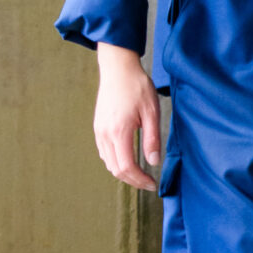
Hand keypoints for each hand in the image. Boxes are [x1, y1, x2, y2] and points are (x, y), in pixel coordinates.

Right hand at [94, 42, 161, 189]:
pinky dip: (115, 161)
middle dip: (132, 180)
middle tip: (148, 182)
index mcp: (119, 131)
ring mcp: (99, 131)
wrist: (118, 69)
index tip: (152, 183)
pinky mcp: (98, 127)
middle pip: (115, 169)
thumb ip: (152, 139)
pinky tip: (127, 158)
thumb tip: (154, 162)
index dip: (140, 180)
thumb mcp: (152, 112)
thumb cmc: (137, 87)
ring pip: (108, 162)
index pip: (126, 167)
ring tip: (140, 173)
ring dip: (123, 172)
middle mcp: (105, 134)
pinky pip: (104, 152)